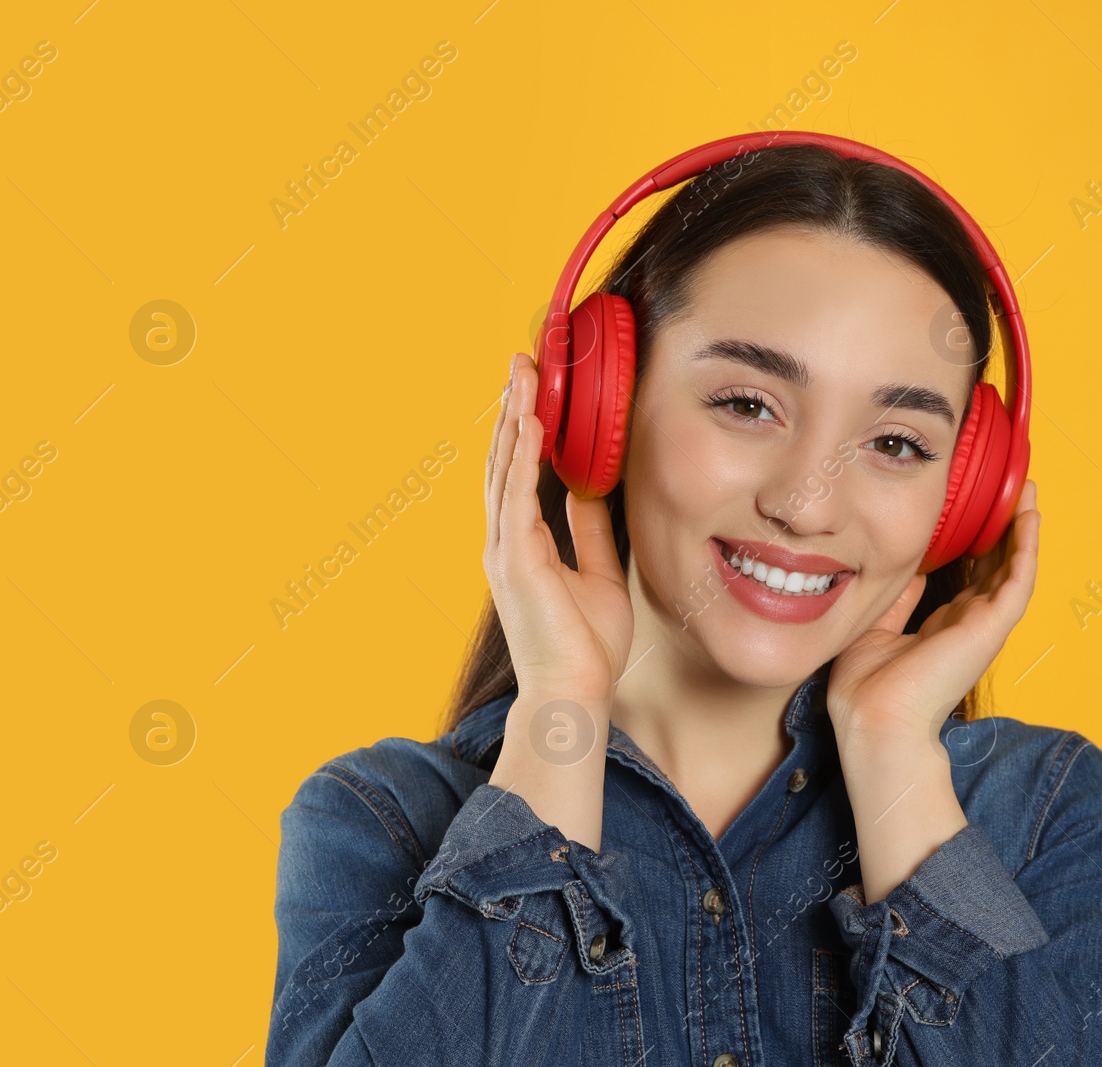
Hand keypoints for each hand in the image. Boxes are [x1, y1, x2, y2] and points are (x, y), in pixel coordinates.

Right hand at [485, 351, 633, 706]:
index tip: (534, 386)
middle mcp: (506, 541)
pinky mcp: (517, 559)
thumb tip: (588, 493)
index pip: (518, 472)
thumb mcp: (596, 574)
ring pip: (505, 467)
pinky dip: (522, 455)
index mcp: (521, 544)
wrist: (574, 692)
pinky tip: (531, 421)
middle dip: (514, 406)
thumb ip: (587, 532)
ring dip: (514, 416)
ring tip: (523, 372)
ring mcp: (506, 549)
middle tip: (523, 360)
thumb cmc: (585, 645)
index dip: (524, 427)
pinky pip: (516, 495)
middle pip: (505, 459)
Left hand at [826, 479, 1040, 752]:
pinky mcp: (992, 626)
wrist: (874, 720)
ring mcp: (984, 626)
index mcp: (945, 626)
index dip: (978, 543)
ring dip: (1023, 529)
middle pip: (997, 567)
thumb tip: (909, 567)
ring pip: (1015, 568)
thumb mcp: (879, 627)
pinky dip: (1027, 546)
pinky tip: (1029, 516)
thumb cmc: (868, 688)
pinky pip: (1019, 579)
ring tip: (1028, 491)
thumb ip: (900, 598)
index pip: (970, 577)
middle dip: (1005, 528)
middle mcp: (970, 624)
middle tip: (1012, 489)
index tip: (978, 510)